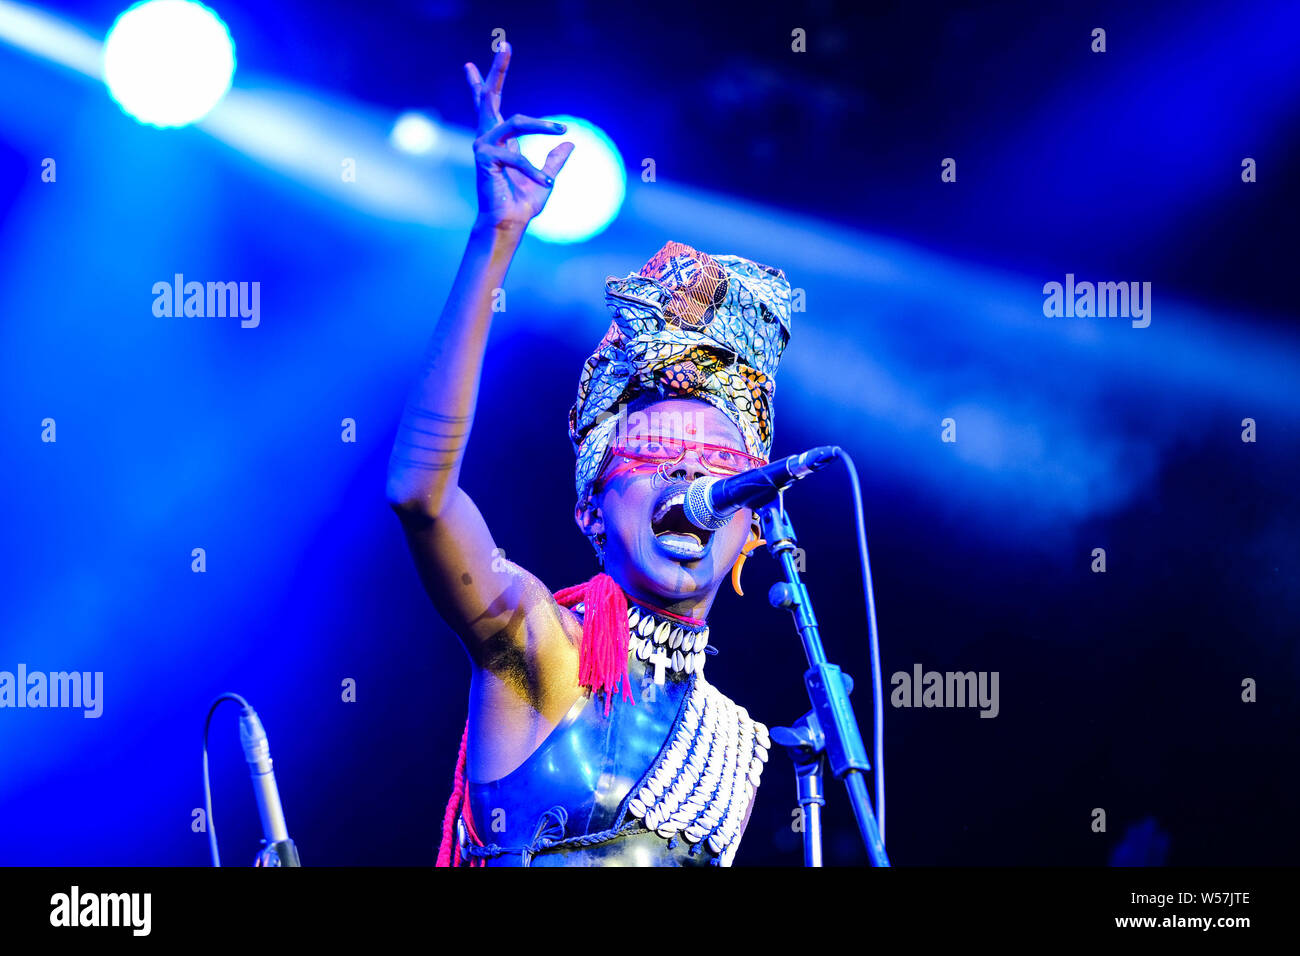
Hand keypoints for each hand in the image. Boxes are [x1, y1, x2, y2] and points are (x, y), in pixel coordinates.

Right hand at [465, 41, 573, 231]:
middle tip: (505, 44)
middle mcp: (487, 137)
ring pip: (514, 120)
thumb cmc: (522, 203)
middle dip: (497, 70)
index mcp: (500, 137)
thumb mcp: (546, 177)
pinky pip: (517, 157)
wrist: (508, 224)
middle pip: (489, 95)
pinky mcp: (485, 159)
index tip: (499, 50)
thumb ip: (555, 160)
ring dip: (541, 124)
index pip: (494, 101)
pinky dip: (535, 171)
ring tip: (561, 130)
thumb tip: (570, 143)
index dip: (495, 76)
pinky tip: (547, 183)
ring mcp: (483, 146)